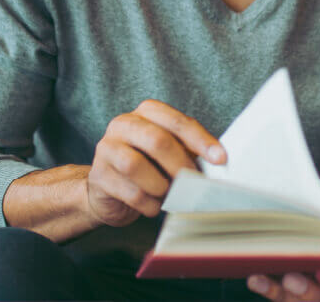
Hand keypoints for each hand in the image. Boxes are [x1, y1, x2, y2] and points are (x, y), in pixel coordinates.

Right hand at [84, 99, 226, 226]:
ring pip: (135, 165)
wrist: (110, 191)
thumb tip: (217, 163)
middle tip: (193, 182)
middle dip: (180, 165)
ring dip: (160, 185)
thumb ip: (190, 152)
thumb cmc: (149, 167)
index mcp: (146, 112)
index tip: (221, 159)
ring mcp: (107, 148)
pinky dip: (148, 203)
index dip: (200, 140)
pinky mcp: (98, 175)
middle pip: (156, 140)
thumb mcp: (170, 153)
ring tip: (169, 194)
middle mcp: (123, 124)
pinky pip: (128, 191)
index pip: (176, 121)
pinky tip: (154, 206)